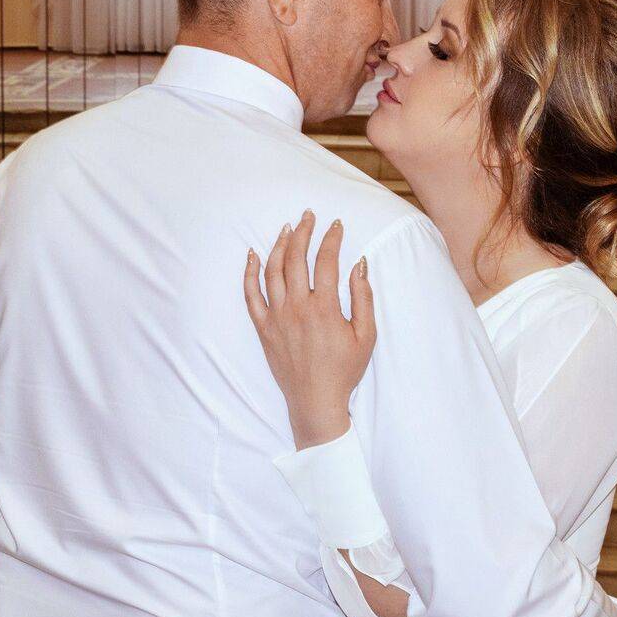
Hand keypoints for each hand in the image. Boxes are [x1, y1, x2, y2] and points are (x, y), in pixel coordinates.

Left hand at [243, 210, 375, 448]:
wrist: (316, 400)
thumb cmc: (344, 370)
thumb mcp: (366, 335)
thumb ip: (363, 297)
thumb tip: (359, 264)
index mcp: (324, 308)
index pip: (326, 261)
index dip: (331, 238)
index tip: (336, 225)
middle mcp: (297, 307)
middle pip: (296, 258)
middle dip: (303, 232)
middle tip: (308, 216)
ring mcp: (276, 317)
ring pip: (273, 271)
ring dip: (279, 245)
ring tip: (287, 229)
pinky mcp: (263, 328)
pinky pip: (251, 295)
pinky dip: (250, 273)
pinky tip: (253, 255)